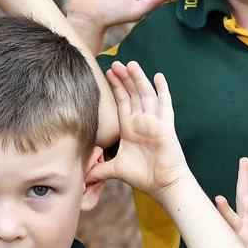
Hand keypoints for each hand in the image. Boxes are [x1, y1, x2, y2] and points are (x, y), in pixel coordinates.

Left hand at [86, 61, 189, 194]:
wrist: (163, 185)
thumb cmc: (143, 176)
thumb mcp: (115, 169)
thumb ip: (98, 169)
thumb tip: (81, 178)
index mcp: (130, 128)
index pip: (122, 102)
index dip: (116, 87)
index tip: (108, 72)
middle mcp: (142, 121)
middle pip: (133, 94)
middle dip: (124, 78)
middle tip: (115, 62)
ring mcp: (155, 122)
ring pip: (146, 94)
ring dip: (139, 79)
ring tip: (130, 64)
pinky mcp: (166, 126)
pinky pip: (165, 104)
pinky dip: (163, 90)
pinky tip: (158, 76)